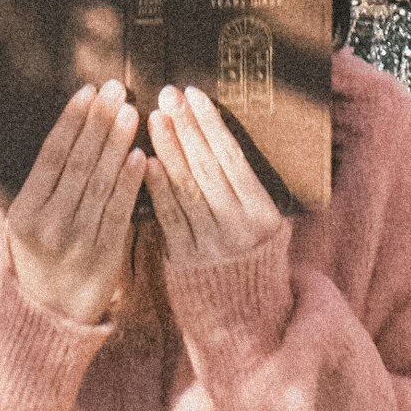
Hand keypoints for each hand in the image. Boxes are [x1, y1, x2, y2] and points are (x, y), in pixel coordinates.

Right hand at [4, 79, 145, 327]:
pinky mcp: (105, 255)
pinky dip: (130, 181)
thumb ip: (46, 187)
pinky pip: (119, 210)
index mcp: (25, 212)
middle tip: (117, 88)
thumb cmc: (42, 259)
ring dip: (117, 143)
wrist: (53, 316)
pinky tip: (140, 155)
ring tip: (131, 111)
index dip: (71, 120)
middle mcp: (48, 224)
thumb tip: (79, 129)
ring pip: (100, 182)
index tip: (89, 90)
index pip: (50, 155)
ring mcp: (77, 241)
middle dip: (99, 121)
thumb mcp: (27, 225)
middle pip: (77, 162)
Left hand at [146, 85, 278, 271]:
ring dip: (169, 149)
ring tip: (155, 117)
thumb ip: (245, 189)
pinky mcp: (185, 259)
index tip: (195, 94)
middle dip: (187, 127)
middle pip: (208, 167)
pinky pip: (170, 217)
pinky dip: (158, 188)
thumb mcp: (264, 225)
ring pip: (187, 188)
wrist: (244, 316)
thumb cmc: (252, 257)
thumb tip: (216, 134)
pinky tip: (145, 161)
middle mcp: (239, 228)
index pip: (234, 158)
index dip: (212, 125)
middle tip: (169, 94)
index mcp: (264, 214)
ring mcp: (211, 245)